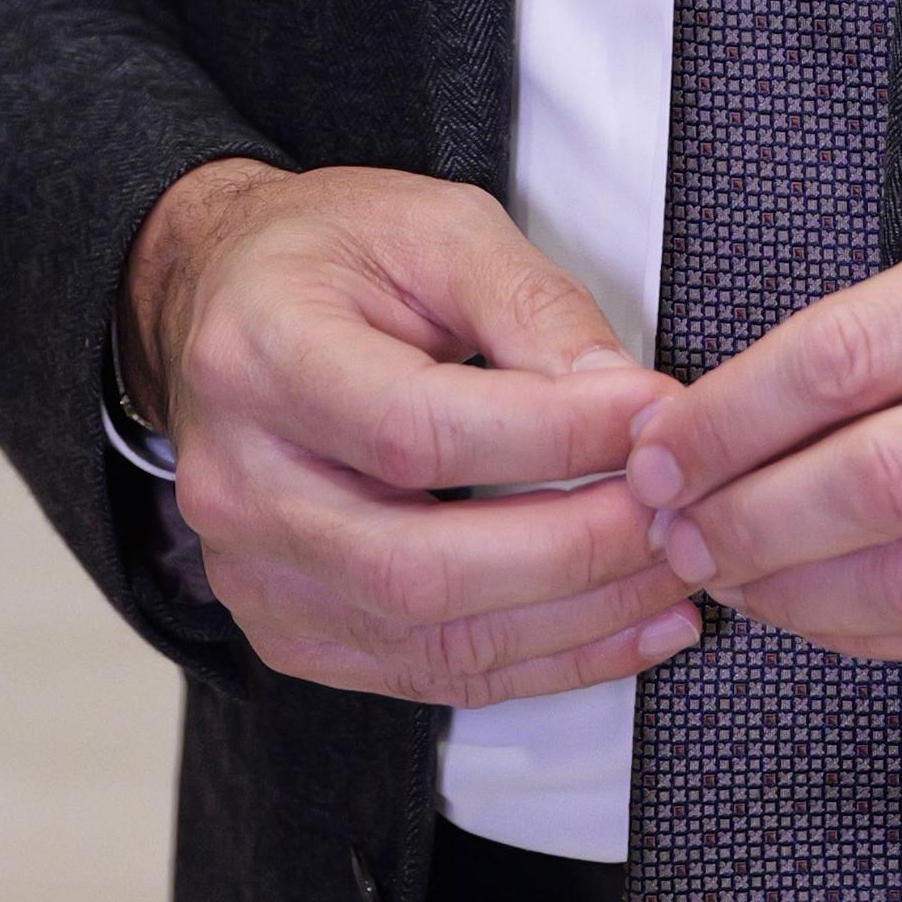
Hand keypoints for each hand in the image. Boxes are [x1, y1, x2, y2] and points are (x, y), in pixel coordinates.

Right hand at [120, 159, 699, 706]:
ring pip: (431, 640)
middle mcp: (240, 485)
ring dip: (575, 622)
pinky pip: (426, 675)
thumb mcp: (435, 227)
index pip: (420, 431)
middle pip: (421, 564)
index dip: (555, 436)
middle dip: (577, 550)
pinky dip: (538, 662)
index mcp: (262, 360)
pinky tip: (622, 627)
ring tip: (676, 577)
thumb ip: (532, 306)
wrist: (221, 302)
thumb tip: (628, 404)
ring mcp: (254, 575)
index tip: (657, 413)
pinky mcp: (290, 630)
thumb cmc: (332, 252)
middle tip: (680, 515)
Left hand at [621, 196, 901, 667]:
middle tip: (672, 527)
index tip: (662, 445)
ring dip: (797, 593)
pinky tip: (832, 613)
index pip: (848, 353)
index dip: (731, 416)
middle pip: (874, 482)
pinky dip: (888, 636)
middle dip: (743, 519)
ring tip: (735, 576)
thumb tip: (746, 412)